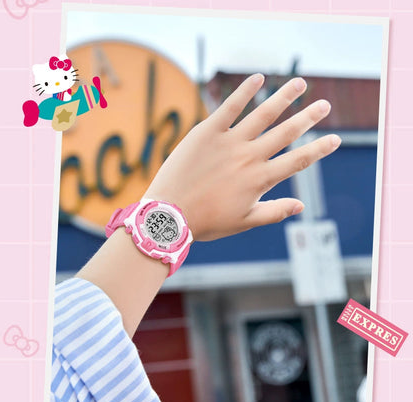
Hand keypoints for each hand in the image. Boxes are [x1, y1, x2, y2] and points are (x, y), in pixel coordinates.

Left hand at [144, 74, 340, 240]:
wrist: (169, 214)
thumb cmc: (207, 221)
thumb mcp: (244, 221)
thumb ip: (274, 212)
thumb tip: (301, 205)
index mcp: (260, 179)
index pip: (298, 160)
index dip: (319, 149)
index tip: (334, 138)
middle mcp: (250, 157)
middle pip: (287, 132)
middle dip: (309, 117)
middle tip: (324, 105)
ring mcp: (229, 142)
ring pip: (263, 114)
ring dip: (284, 97)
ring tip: (300, 84)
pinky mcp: (207, 131)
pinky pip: (229, 106)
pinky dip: (244, 91)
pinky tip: (258, 78)